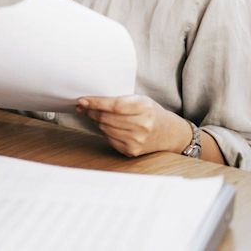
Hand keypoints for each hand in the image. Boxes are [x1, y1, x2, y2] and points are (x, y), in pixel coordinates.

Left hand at [76, 94, 190, 157]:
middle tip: (84, 107)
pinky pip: (109, 139)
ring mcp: (137, 140)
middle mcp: (142, 125)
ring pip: (105, 129)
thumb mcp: (140, 100)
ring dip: (97, 122)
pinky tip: (108, 126)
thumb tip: (90, 102)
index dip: (96, 103)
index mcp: (144, 108)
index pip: (114, 105)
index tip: (82, 101)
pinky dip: (105, 132)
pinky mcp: (132, 150)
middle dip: (92, 111)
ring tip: (96, 115)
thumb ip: (119, 100)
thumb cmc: (150, 112)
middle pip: (107, 118)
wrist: (168, 133)